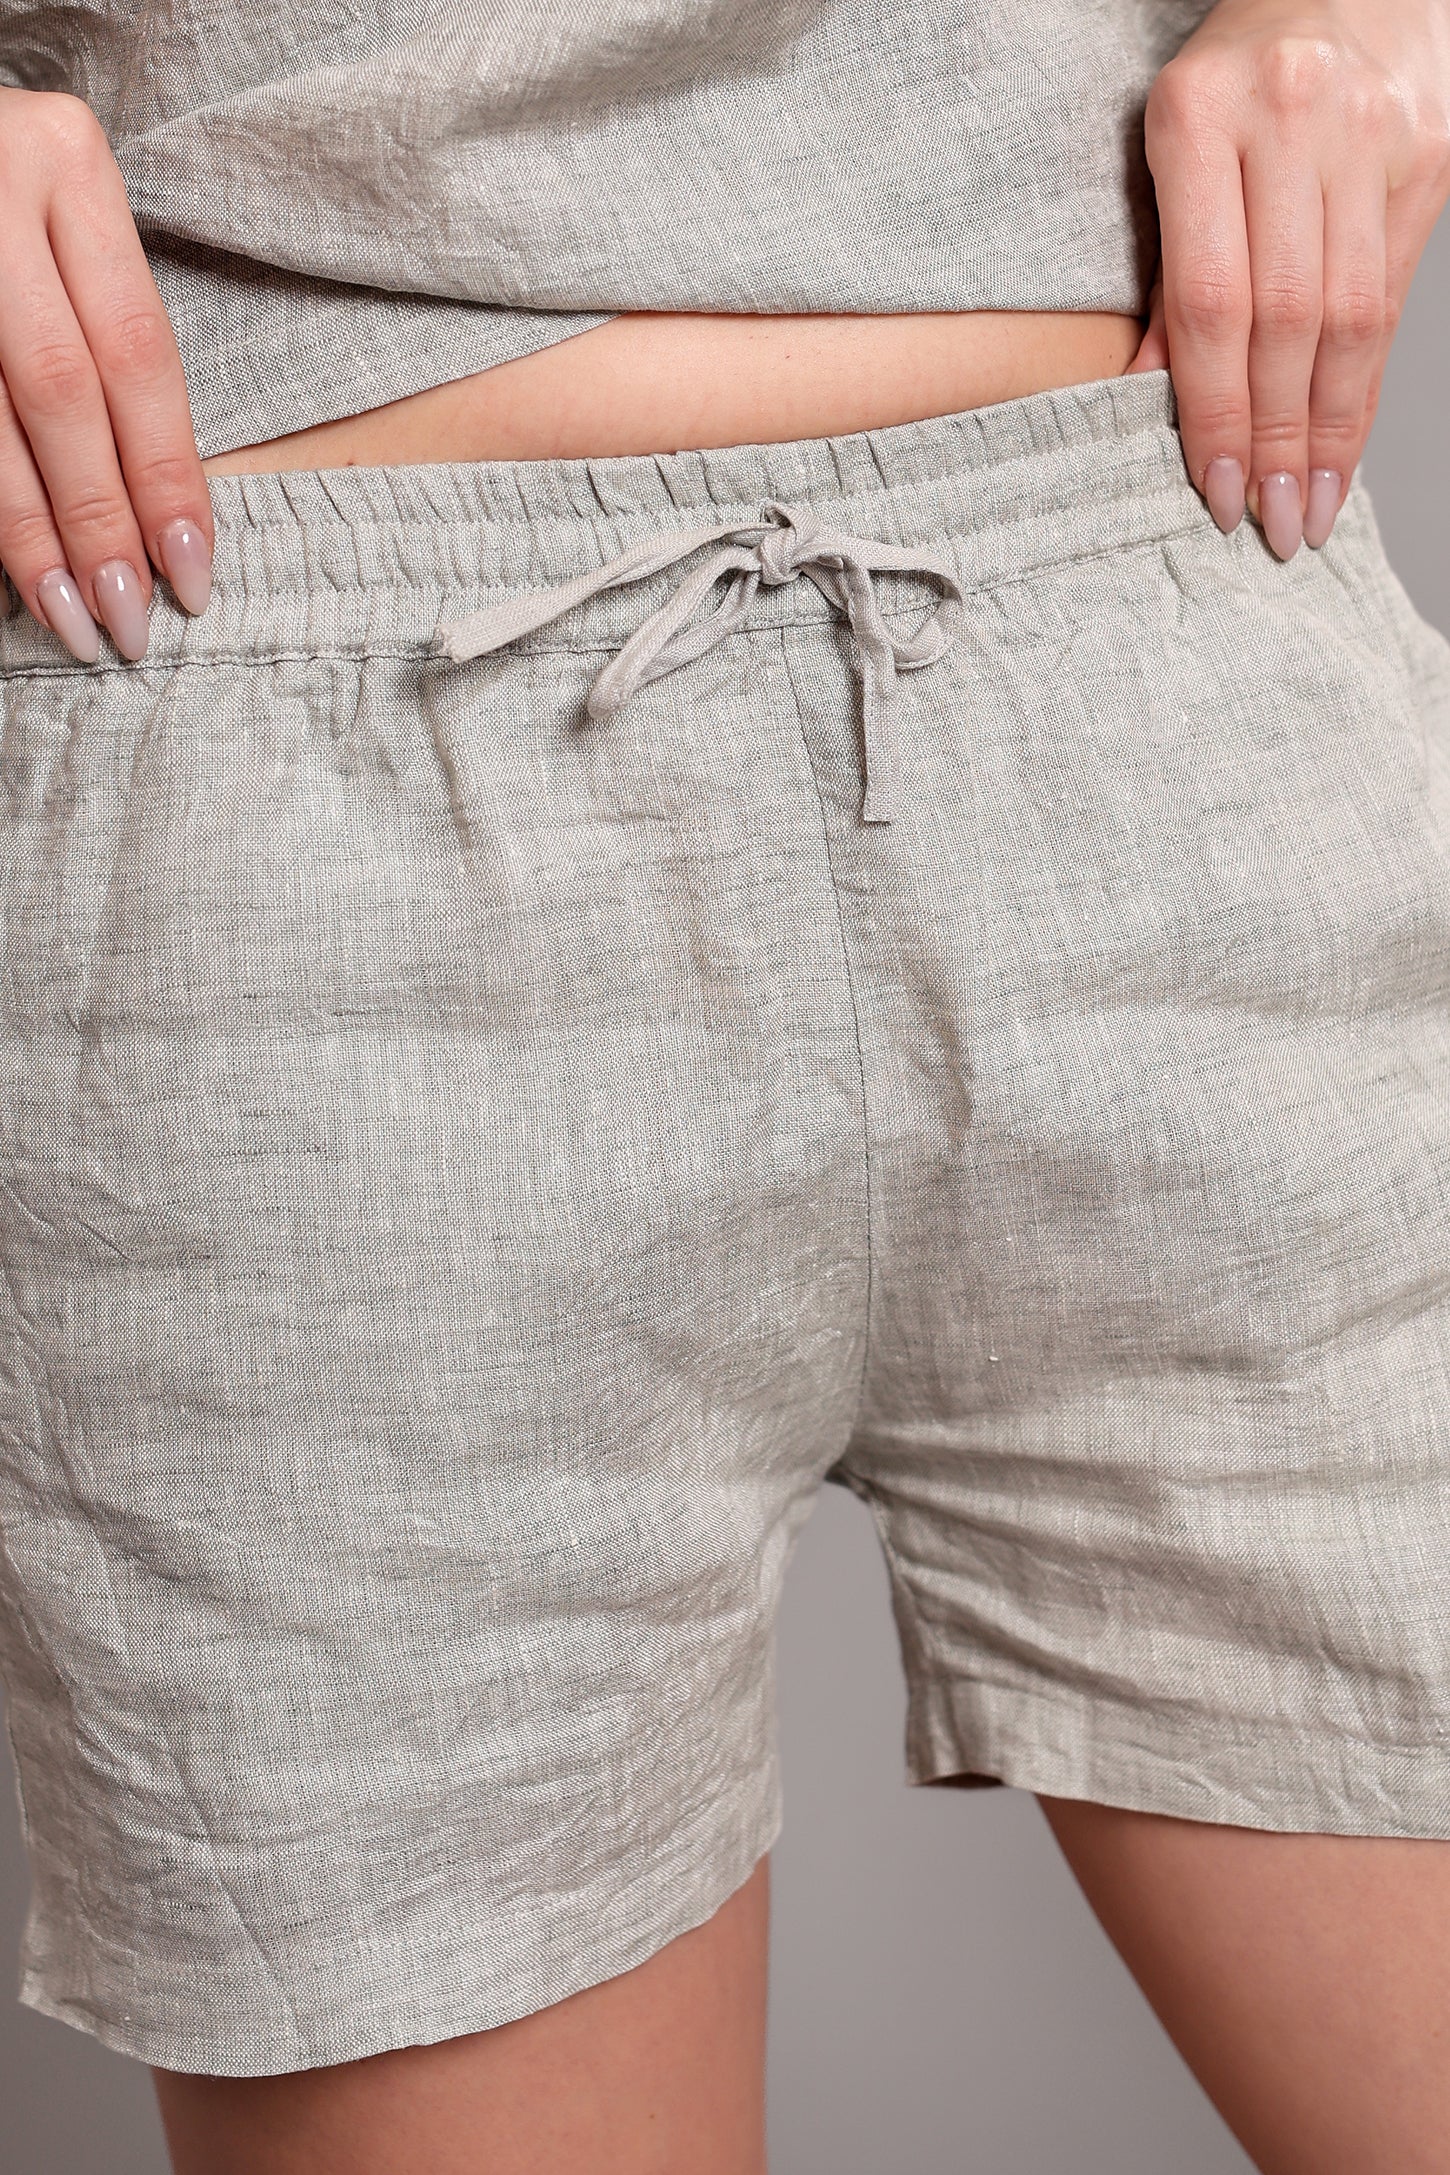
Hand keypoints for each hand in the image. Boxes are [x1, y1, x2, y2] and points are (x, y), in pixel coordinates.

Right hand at [0, 88, 211, 661]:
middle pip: (65, 392)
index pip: (140, 356)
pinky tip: (11, 570)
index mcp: (69, 165)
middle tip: (130, 621)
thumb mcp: (66, 226)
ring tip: (70, 618)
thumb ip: (105, 337)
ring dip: (31, 534)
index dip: (168, 476)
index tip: (193, 574)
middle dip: (100, 520)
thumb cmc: (6, 199)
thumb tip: (157, 512)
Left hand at [1125, 0, 1449, 556]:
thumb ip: (1166, 273)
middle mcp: (1295, 120)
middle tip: (1273, 527)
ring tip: (1312, 510)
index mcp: (1202, 117)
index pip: (1213, 304)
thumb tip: (1149, 401)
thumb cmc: (1236, 81)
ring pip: (1350, 319)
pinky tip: (1346, 446)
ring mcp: (1372, 137)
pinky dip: (1366, 386)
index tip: (1216, 495)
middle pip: (1287, 322)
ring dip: (1330, 432)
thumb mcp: (1170, 152)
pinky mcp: (1429, 156)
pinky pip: (1392, 297)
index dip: (1216, 414)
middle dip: (1278, 441)